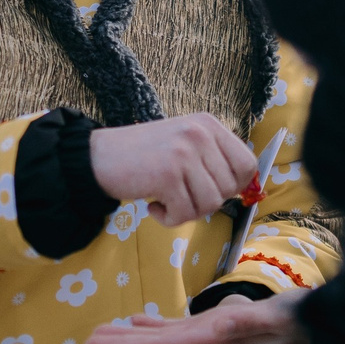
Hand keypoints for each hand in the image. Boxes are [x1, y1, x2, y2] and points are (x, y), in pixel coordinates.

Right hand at [89, 114, 259, 226]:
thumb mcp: (185, 145)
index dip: (234, 186)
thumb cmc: (143, 157)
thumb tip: (245, 190)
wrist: (98, 157)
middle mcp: (200, 134)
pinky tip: (152, 204)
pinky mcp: (168, 175)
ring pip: (209, 204)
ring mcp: (185, 153)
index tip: (210, 189)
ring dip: (186, 212)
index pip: (247, 164)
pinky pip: (185, 214)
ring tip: (165, 199)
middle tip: (178, 195)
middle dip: (204, 202)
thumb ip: (213, 161)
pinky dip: (168, 219)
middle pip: (228, 189)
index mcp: (209, 124)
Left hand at [89, 293, 309, 343]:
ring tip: (101, 334)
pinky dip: (154, 325)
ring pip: (161, 337)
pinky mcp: (212, 326)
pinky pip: (176, 327)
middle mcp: (206, 343)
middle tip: (88, 342)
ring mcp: (207, 336)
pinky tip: (136, 321)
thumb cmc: (297, 319)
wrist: (311, 323)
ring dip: (131, 336)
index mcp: (215, 341)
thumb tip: (223, 326)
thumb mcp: (275, 318)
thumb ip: (252, 322)